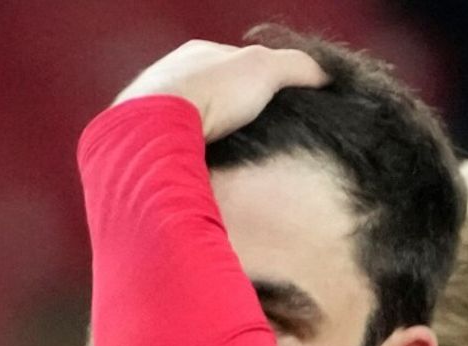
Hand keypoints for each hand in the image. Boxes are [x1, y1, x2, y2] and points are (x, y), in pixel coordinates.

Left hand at [114, 40, 327, 142]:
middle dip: (232, 117)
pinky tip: (206, 170)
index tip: (278, 111)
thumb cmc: (208, 92)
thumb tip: (324, 76)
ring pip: (191, 124)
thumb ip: (298, 67)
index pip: (237, 66)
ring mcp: (153, 109)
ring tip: (232, 161)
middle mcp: (170, 76)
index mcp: (198, 54)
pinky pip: (175, 149)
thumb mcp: (267, 69)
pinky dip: (192, 158)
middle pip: (212, 97)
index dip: (262, 87)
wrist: (156, 127)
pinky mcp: (143, 141)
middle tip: (255, 141)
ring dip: (210, 140)